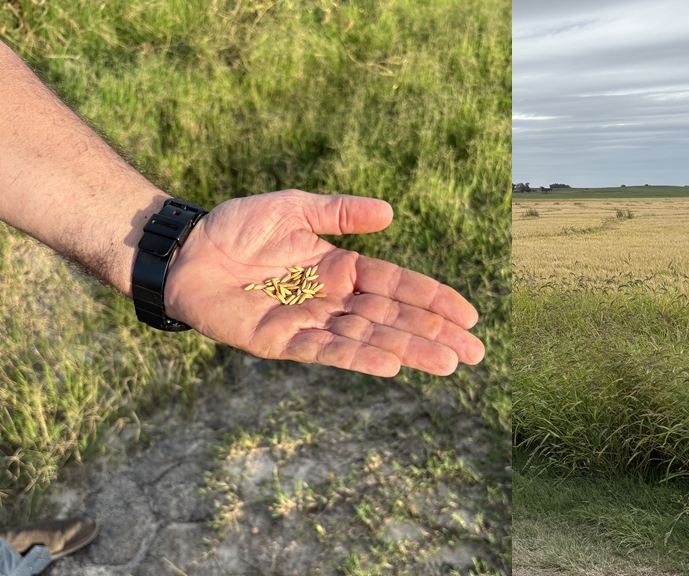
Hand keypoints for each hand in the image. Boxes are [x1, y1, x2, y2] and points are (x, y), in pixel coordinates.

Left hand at [160, 190, 484, 376]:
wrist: (182, 250)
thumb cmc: (236, 226)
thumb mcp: (295, 208)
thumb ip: (340, 212)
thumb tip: (391, 213)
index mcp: (340, 268)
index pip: (397, 285)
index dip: (433, 299)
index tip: (469, 315)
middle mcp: (332, 299)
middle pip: (393, 318)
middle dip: (434, 334)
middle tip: (475, 353)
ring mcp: (308, 323)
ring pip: (369, 339)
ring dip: (409, 351)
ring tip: (449, 364)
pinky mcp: (279, 342)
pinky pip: (326, 351)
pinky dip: (359, 358)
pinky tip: (392, 365)